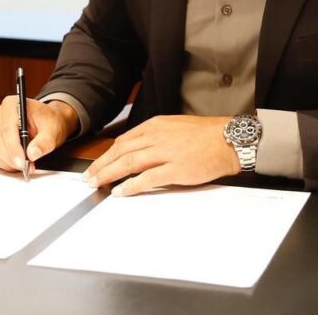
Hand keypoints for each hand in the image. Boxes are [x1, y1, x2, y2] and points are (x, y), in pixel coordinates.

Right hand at [0, 97, 78, 172]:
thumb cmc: (48, 121)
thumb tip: (32, 153)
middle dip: (11, 158)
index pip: (7, 128)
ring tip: (25, 164)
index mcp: (11, 105)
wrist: (47, 123)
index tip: (23, 161)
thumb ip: (44, 141)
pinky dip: (4, 163)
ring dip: (8, 162)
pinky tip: (17, 162)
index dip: (13, 147)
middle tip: (27, 167)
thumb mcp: (53, 129)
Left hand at [84, 115, 239, 195]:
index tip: (96, 165)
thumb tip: (137, 150)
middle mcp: (157, 137)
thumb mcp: (175, 127)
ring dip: (109, 174)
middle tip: (88, 178)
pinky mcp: (176, 168)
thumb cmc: (206, 135)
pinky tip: (120, 192)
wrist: (229, 139)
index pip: (123, 141)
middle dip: (101, 165)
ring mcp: (166, 152)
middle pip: (121, 151)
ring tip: (97, 184)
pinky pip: (147, 178)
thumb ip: (156, 136)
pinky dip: (131, 185)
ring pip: (129, 163)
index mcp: (155, 126)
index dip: (107, 155)